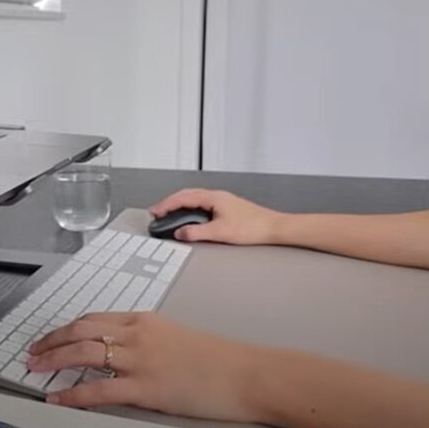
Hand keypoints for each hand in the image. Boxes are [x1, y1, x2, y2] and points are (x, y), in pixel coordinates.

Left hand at [27, 312, 263, 421]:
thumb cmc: (218, 360)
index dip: (66, 329)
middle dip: (51, 341)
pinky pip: (99, 390)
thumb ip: (146, 339)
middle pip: (81, 330)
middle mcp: (137, 334)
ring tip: (35, 368)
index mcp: (144, 320)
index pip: (93, 319)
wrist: (246, 374)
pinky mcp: (146, 388)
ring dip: (53, 359)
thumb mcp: (175, 336)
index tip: (50, 337)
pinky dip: (73, 394)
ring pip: (84, 353)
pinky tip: (58, 399)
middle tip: (33, 352)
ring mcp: (140, 360)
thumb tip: (122, 349)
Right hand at [148, 189, 283, 243]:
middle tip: (157, 212)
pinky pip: (201, 203)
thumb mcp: (220, 232)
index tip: (154, 212)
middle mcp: (216, 196)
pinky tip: (189, 216)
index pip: (182, 198)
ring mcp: (221, 200)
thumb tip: (180, 233)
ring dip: (179, 204)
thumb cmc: (252, 227)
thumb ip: (196, 232)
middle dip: (169, 203)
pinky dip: (189, 208)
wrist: (273, 228)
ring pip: (194, 198)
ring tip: (168, 214)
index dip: (166, 205)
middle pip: (186, 195)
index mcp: (212, 197)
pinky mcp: (226, 207)